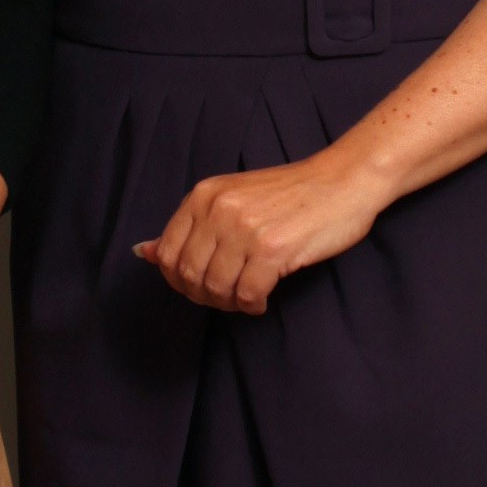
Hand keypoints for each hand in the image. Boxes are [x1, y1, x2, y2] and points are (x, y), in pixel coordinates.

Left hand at [137, 146, 385, 314]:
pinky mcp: (273, 249)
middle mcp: (220, 209)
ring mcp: (245, 229)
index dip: (180, 281)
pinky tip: (261, 299)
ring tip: (246, 297)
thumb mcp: (231, 199)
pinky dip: (252, 305)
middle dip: (205, 296)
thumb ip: (189, 227)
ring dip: (229, 303)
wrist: (343, 181)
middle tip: (227, 296)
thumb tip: (143, 253)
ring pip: (216, 288)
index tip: (202, 286)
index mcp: (204, 195)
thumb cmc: (290, 194)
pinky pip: (247, 294)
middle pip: (189, 276)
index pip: (168, 254)